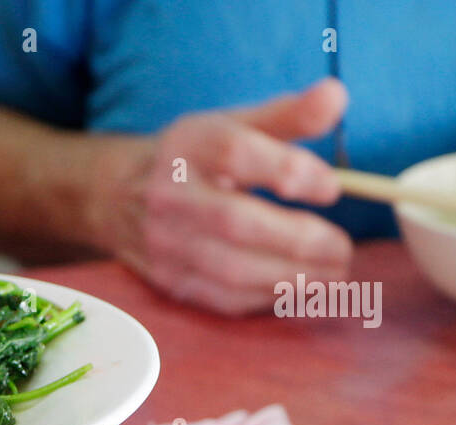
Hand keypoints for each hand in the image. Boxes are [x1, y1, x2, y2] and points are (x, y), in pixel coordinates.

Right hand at [113, 78, 352, 314]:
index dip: (290, 172)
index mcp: (190, 147)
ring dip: (289, 277)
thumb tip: (337, 95)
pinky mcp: (166, 279)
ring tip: (331, 274)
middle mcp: (170, 195)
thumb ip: (288, 115)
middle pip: (236, 222)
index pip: (238, 155)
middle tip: (342, 249)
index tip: (331, 189)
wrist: (114, 196)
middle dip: (298, 240)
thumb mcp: (231, 125)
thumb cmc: (190, 159)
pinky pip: (220, 297)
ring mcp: (164, 242)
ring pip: (230, 269)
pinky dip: (265, 298)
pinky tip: (296, 290)